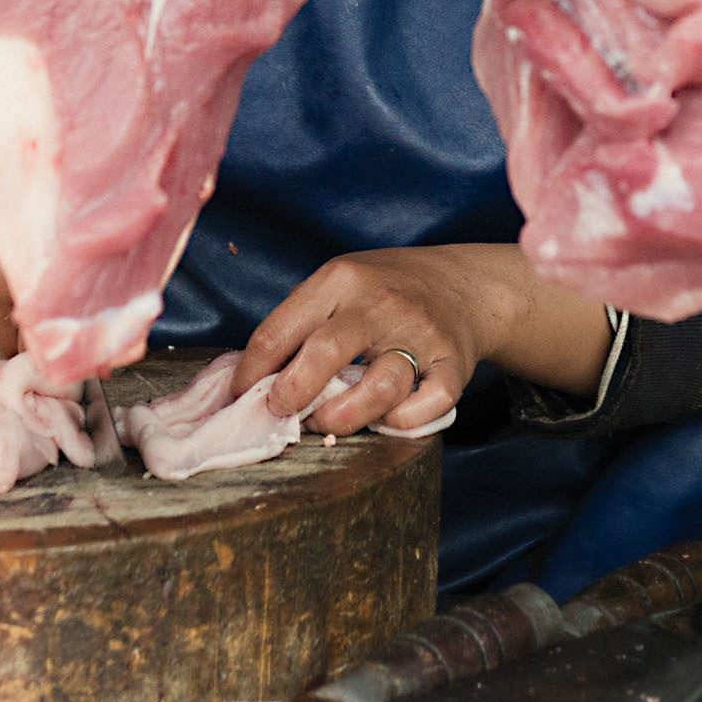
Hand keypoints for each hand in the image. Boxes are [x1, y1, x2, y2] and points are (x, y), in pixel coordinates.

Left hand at [231, 246, 517, 438]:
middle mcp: (380, 303)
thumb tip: (251, 378)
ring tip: (326, 421)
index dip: (250, 372)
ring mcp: (419, 334)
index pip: (278, 330)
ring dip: (344, 416)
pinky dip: (404, 422)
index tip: (240, 396)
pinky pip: (429, 404)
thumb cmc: (385, 290)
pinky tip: (385, 420)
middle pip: (326, 352)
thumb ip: (300, 322)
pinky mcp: (452, 364)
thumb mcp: (338, 283)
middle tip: (280, 412)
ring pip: (381, 385)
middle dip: (292, 393)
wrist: (461, 284)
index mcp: (341, 279)